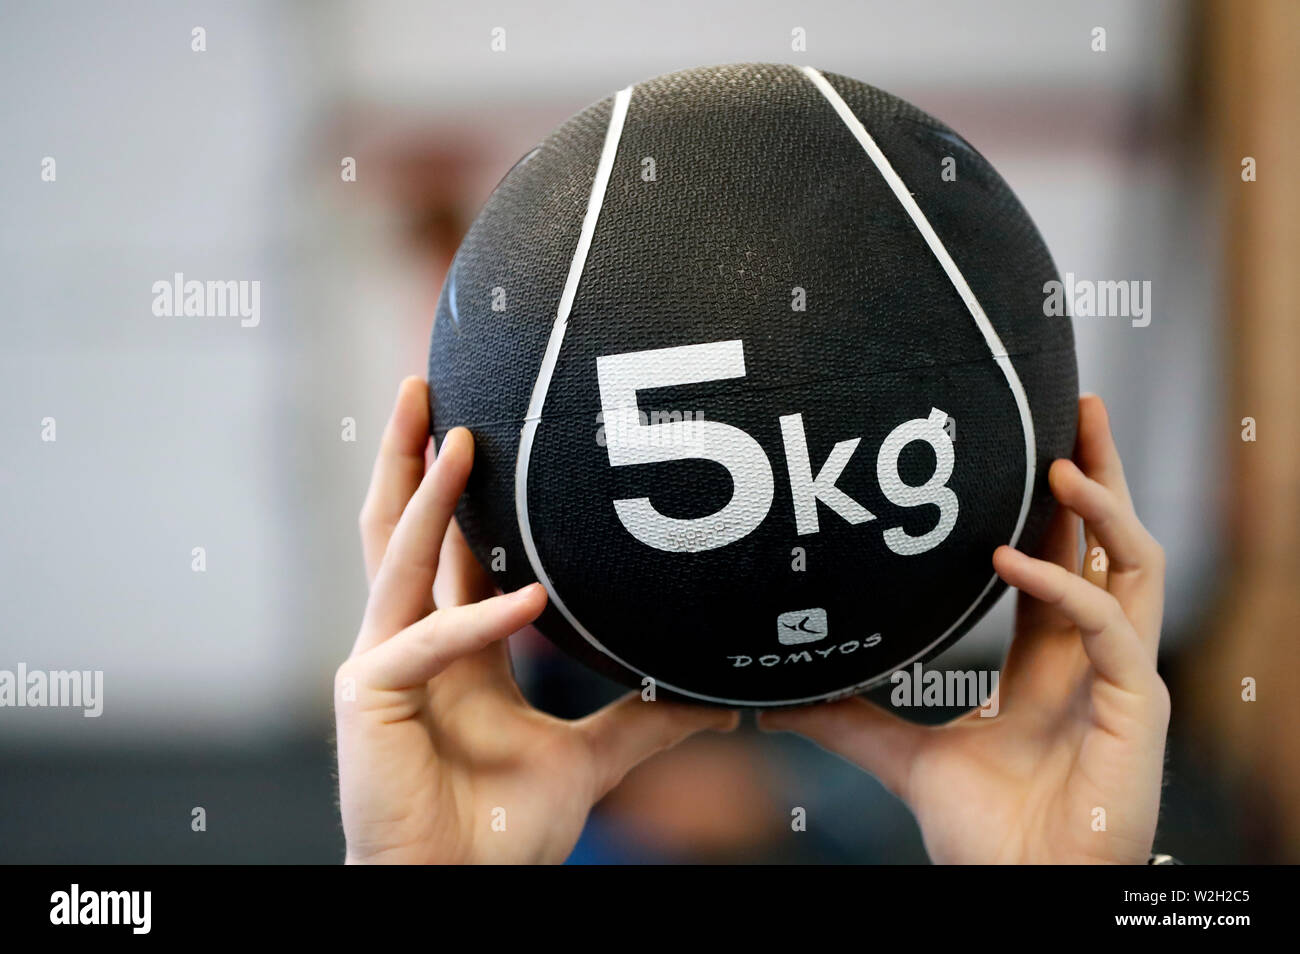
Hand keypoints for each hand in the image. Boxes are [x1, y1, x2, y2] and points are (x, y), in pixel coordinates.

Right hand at [335, 377, 737, 863]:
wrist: (462, 890)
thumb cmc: (504, 829)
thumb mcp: (591, 759)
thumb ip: (647, 722)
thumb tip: (723, 704)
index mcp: (451, 646)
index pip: (447, 545)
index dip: (455, 485)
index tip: (480, 422)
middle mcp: (409, 640)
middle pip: (398, 526)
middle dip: (409, 452)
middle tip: (426, 381)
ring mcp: (380, 663)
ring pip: (397, 556)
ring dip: (426, 492)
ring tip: (458, 430)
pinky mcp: (366, 696)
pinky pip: (430, 642)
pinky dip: (479, 618)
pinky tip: (531, 600)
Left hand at [759, 395, 1169, 863]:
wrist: (1018, 889)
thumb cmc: (983, 833)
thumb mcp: (902, 757)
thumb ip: (848, 718)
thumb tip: (775, 694)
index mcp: (1050, 659)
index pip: (1059, 557)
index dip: (1051, 502)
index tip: (1030, 439)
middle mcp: (1094, 656)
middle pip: (1110, 542)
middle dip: (1099, 472)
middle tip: (1078, 403)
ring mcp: (1123, 678)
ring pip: (1136, 566)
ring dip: (1104, 507)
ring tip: (1063, 455)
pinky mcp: (1138, 707)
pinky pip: (1108, 628)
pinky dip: (1063, 586)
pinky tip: (1010, 557)